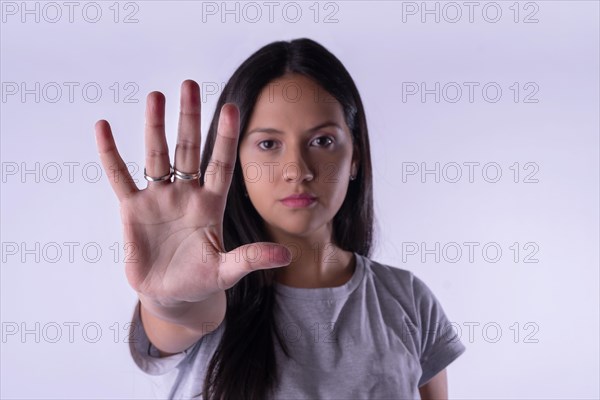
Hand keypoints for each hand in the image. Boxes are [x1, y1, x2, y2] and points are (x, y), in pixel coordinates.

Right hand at [94, 80, 291, 307]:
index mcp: (210, 204)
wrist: (172, 294)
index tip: (232, 108)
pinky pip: (120, 176)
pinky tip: (103, 127)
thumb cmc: (201, 280)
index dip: (225, 138)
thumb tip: (286, 255)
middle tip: (189, 85)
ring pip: (156, 156)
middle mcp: (186, 194)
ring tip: (155, 96)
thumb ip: (251, 258)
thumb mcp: (227, 270)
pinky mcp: (132, 210)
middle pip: (188, 149)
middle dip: (189, 119)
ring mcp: (159, 199)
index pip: (221, 163)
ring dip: (155, 127)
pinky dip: (110, 154)